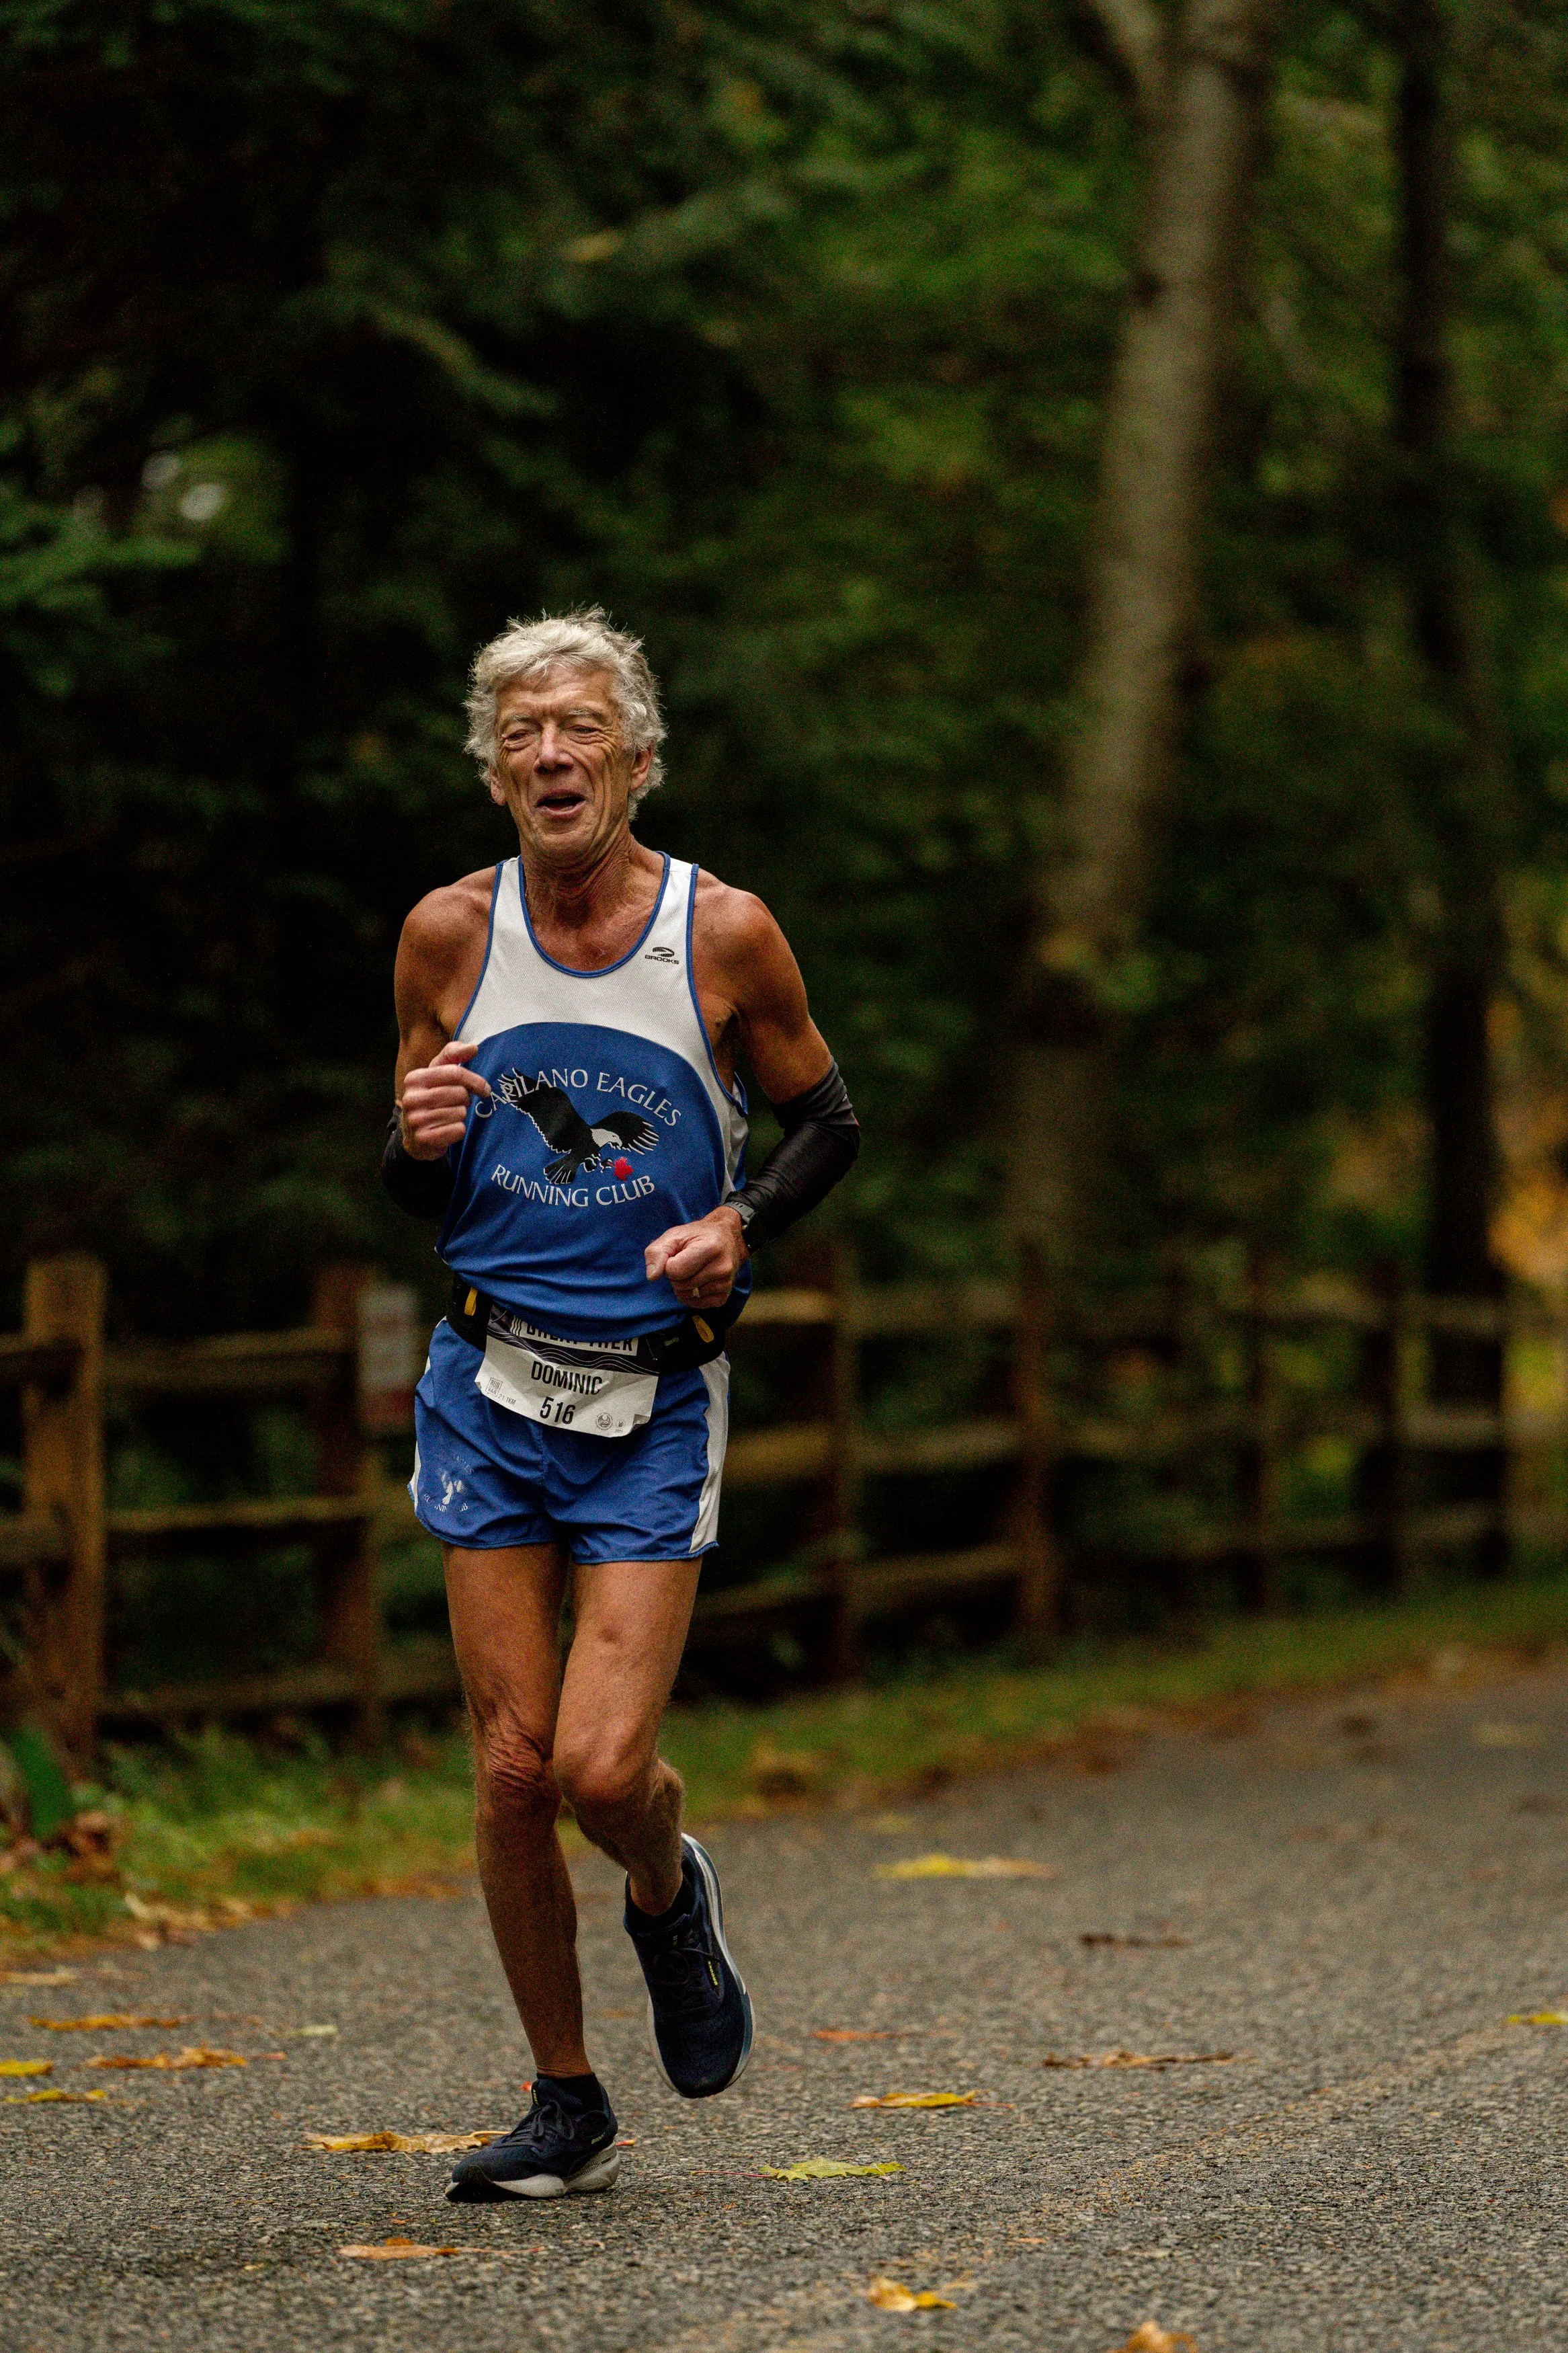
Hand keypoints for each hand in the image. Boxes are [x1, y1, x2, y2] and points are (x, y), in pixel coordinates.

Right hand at [399, 1039, 489, 1157]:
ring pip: (460, 1113)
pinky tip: (448, 1129)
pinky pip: (458, 1130)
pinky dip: (459, 1130)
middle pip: (460, 1093)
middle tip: (460, 1104)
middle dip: (466, 1099)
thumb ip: (453, 1056)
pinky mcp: (424, 1138)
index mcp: (415, 1078)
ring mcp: (416, 1119)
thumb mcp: (437, 1074)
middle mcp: (411, 1098)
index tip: (485, 1089)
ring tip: (450, 1116)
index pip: (455, 1073)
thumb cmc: (432, 1100)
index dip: (475, 1080)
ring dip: (461, 1115)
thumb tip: (473, 1047)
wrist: (416, 1137)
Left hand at [645, 1206, 745, 1312]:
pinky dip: (691, 1295)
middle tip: (688, 1261)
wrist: (726, 1239)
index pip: (674, 1271)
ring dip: (683, 1286)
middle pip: (680, 1285)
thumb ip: (657, 1253)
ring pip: (686, 1296)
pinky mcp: (724, 1297)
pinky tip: (699, 1281)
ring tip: (695, 1270)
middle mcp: (722, 1268)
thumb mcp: (673, 1236)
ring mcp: (725, 1284)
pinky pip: (696, 1304)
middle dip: (676, 1275)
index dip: (669, 1264)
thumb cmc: (697, 1236)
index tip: (679, 1254)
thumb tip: (652, 1276)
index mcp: (710, 1248)